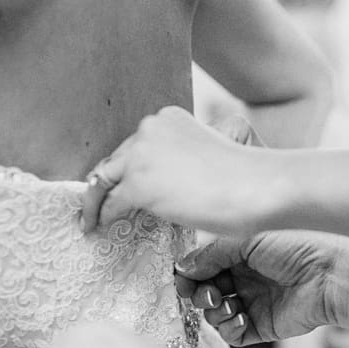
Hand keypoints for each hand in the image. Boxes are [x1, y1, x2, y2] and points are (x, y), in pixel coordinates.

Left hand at [79, 106, 276, 234]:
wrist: (257, 186)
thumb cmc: (247, 180)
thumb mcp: (207, 157)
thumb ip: (180, 164)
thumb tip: (164, 194)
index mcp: (170, 118)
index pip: (137, 146)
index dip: (126, 170)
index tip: (119, 188)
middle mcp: (151, 127)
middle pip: (116, 160)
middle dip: (107, 184)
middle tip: (96, 206)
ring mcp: (142, 153)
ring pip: (104, 179)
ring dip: (95, 201)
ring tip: (91, 220)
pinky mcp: (139, 182)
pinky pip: (111, 203)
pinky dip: (103, 217)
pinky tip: (102, 229)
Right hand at [175, 230, 348, 346]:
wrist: (330, 276)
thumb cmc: (295, 248)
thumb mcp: (249, 240)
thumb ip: (212, 253)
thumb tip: (180, 266)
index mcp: (240, 255)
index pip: (202, 267)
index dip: (189, 274)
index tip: (183, 279)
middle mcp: (243, 280)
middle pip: (203, 292)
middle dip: (199, 294)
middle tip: (211, 293)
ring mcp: (251, 304)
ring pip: (214, 315)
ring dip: (214, 311)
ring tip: (230, 304)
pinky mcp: (261, 327)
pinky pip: (232, 335)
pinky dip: (229, 328)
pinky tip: (241, 317)